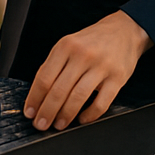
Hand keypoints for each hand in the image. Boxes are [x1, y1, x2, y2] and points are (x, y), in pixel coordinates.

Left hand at [23, 11, 153, 131]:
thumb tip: (39, 95)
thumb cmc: (93, 41)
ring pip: (78, 97)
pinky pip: (101, 103)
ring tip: (59, 124)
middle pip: (59, 90)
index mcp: (66, 46)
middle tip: (41, 124)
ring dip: (65, 115)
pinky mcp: (117, 78)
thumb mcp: (70, 44)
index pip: (44, 77)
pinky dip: (90, 115)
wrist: (125, 30)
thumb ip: (55, 65)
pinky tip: (83, 119)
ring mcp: (101, 66)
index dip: (35, 98)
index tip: (30, 112)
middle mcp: (83, 55)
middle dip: (47, 111)